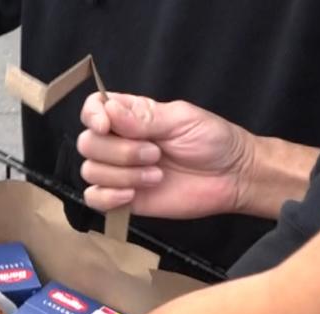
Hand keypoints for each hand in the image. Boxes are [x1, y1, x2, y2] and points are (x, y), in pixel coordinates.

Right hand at [78, 92, 254, 218]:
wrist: (232, 177)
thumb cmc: (213, 141)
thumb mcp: (182, 119)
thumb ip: (144, 118)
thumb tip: (108, 111)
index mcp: (130, 115)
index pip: (92, 108)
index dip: (93, 117)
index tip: (108, 126)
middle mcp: (119, 141)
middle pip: (87, 143)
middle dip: (120, 152)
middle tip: (155, 154)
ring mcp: (119, 171)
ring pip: (90, 171)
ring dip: (123, 175)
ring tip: (157, 176)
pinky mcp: (123, 199)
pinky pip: (94, 199)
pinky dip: (108, 197)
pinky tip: (132, 195)